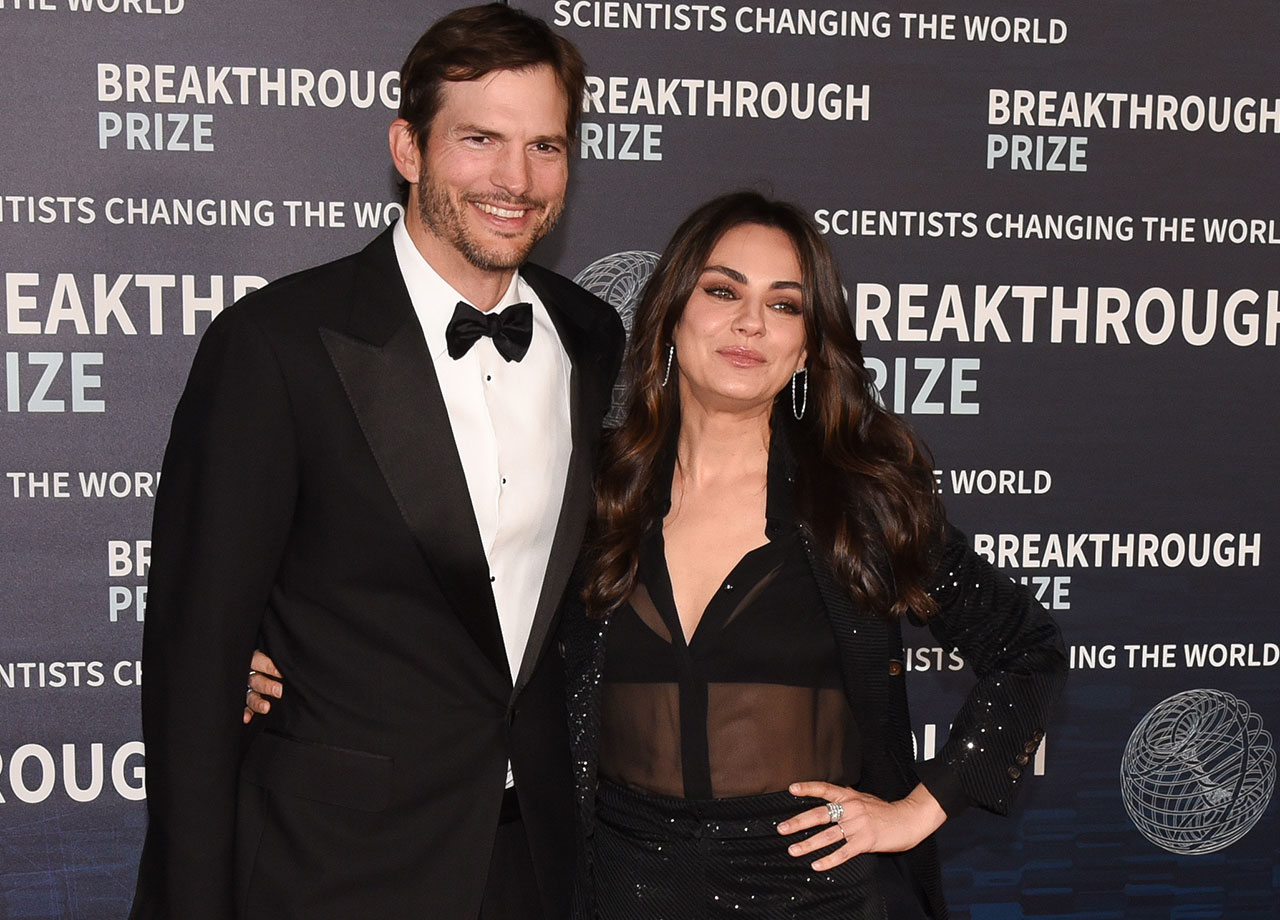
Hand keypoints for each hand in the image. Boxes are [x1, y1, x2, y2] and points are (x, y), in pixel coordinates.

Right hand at [242, 649, 283, 723]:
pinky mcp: (248, 701)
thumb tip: (296, 664)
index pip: (258, 660)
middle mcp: (251, 674)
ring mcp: (249, 688)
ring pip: (250, 695)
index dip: (268, 666)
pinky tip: (247, 718)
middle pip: (255, 679)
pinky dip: (247, 713)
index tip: (281, 672)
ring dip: (257, 701)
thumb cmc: (280, 663)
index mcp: (257, 660)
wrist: (277, 672)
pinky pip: (246, 707)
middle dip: (267, 686)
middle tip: (279, 690)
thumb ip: (283, 660)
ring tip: (266, 707)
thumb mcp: (278, 658)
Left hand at [777, 781, 945, 870]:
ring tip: (793, 850)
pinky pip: (843, 852)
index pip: (825, 789)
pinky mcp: (865, 841)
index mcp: (849, 796)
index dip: (807, 788)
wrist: (908, 819)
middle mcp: (850, 809)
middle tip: (782, 828)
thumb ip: (846, 797)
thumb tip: (830, 794)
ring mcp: (857, 825)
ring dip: (808, 844)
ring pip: (828, 836)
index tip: (791, 789)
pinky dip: (829, 860)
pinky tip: (816, 865)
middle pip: (819, 815)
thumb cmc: (885, 810)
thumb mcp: (864, 798)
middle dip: (798, 822)